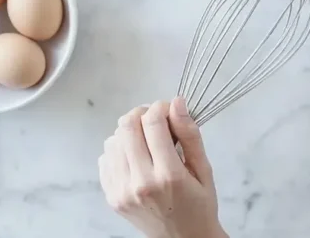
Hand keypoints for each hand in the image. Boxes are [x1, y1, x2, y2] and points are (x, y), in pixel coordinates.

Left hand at [99, 97, 226, 237]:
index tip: (170, 108)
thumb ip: (190, 134)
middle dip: (142, 113)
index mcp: (168, 176)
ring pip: (113, 139)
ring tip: (147, 141)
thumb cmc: (199, 206)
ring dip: (130, 131)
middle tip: (156, 120)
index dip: (161, 107)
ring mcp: (121, 191)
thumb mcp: (204, 170)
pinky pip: (105, 157)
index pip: (153, 123)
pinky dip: (118, 149)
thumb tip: (177, 103)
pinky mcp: (111, 197)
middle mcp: (140, 183)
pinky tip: (135, 156)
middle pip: (127, 126)